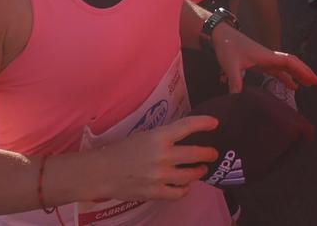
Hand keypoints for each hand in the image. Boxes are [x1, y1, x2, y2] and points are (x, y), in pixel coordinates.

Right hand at [82, 115, 220, 203]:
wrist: (102, 172)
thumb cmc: (122, 150)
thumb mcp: (144, 136)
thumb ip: (164, 138)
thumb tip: (183, 139)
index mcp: (158, 137)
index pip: (187, 126)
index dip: (204, 123)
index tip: (215, 123)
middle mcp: (163, 155)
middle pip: (195, 154)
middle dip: (208, 153)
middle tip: (213, 153)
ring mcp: (160, 176)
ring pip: (190, 175)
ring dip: (198, 171)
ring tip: (200, 170)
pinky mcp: (156, 192)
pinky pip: (179, 193)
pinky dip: (184, 189)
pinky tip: (184, 186)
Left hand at [210, 25, 316, 94]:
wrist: (220, 35)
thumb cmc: (227, 47)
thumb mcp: (230, 65)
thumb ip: (235, 82)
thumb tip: (238, 100)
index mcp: (266, 56)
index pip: (289, 62)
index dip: (302, 70)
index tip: (312, 78)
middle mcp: (269, 57)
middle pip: (291, 64)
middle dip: (304, 72)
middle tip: (316, 82)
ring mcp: (265, 59)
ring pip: (285, 67)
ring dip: (296, 75)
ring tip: (308, 85)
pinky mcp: (259, 62)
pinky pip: (277, 71)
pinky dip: (285, 77)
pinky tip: (290, 85)